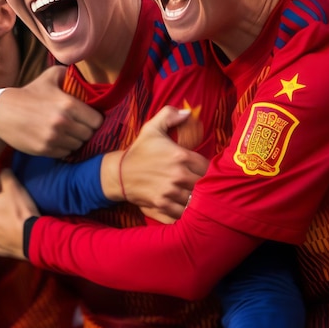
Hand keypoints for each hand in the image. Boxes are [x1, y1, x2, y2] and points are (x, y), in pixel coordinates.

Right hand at [0, 65, 102, 156]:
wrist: (2, 112)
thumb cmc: (28, 94)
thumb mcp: (48, 78)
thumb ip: (68, 73)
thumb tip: (83, 74)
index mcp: (68, 104)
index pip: (97, 120)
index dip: (94, 119)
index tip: (88, 118)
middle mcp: (63, 122)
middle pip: (89, 134)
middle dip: (85, 130)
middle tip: (78, 125)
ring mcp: (54, 138)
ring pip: (78, 145)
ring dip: (75, 140)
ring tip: (67, 132)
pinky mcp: (45, 149)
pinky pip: (65, 153)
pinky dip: (64, 148)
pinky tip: (57, 139)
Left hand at [0, 169, 39, 258]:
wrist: (31, 237)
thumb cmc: (21, 209)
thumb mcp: (14, 186)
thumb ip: (5, 175)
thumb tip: (2, 170)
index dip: (3, 188)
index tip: (14, 190)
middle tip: (14, 205)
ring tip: (13, 220)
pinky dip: (2, 237)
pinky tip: (11, 234)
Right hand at [102, 107, 209, 222]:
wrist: (119, 173)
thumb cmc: (139, 150)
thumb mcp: (152, 128)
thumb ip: (169, 115)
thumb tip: (188, 112)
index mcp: (180, 156)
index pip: (208, 166)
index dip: (209, 169)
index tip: (204, 170)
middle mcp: (178, 176)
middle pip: (206, 186)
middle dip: (205, 186)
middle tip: (202, 184)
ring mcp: (170, 193)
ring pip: (196, 202)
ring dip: (197, 200)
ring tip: (195, 197)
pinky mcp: (163, 207)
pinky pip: (183, 215)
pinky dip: (187, 214)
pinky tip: (186, 209)